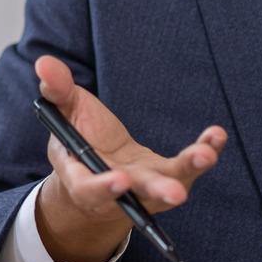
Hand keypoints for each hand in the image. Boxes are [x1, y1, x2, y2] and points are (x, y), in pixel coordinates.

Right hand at [31, 54, 225, 261]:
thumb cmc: (78, 139)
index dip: (103, 187)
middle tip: (176, 194)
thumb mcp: (63, 113)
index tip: (120, 179)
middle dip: (156, 192)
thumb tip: (44, 64)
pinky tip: (216, 136)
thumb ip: (56, 91)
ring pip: (168, 184)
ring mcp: (145, 187)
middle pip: (136, 196)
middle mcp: (117, 190)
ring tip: (206, 155)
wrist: (99, 168)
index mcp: (81, 179)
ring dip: (188, 171)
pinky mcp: (167, 176)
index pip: (89, 189)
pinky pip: (187, 167)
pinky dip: (205, 151)